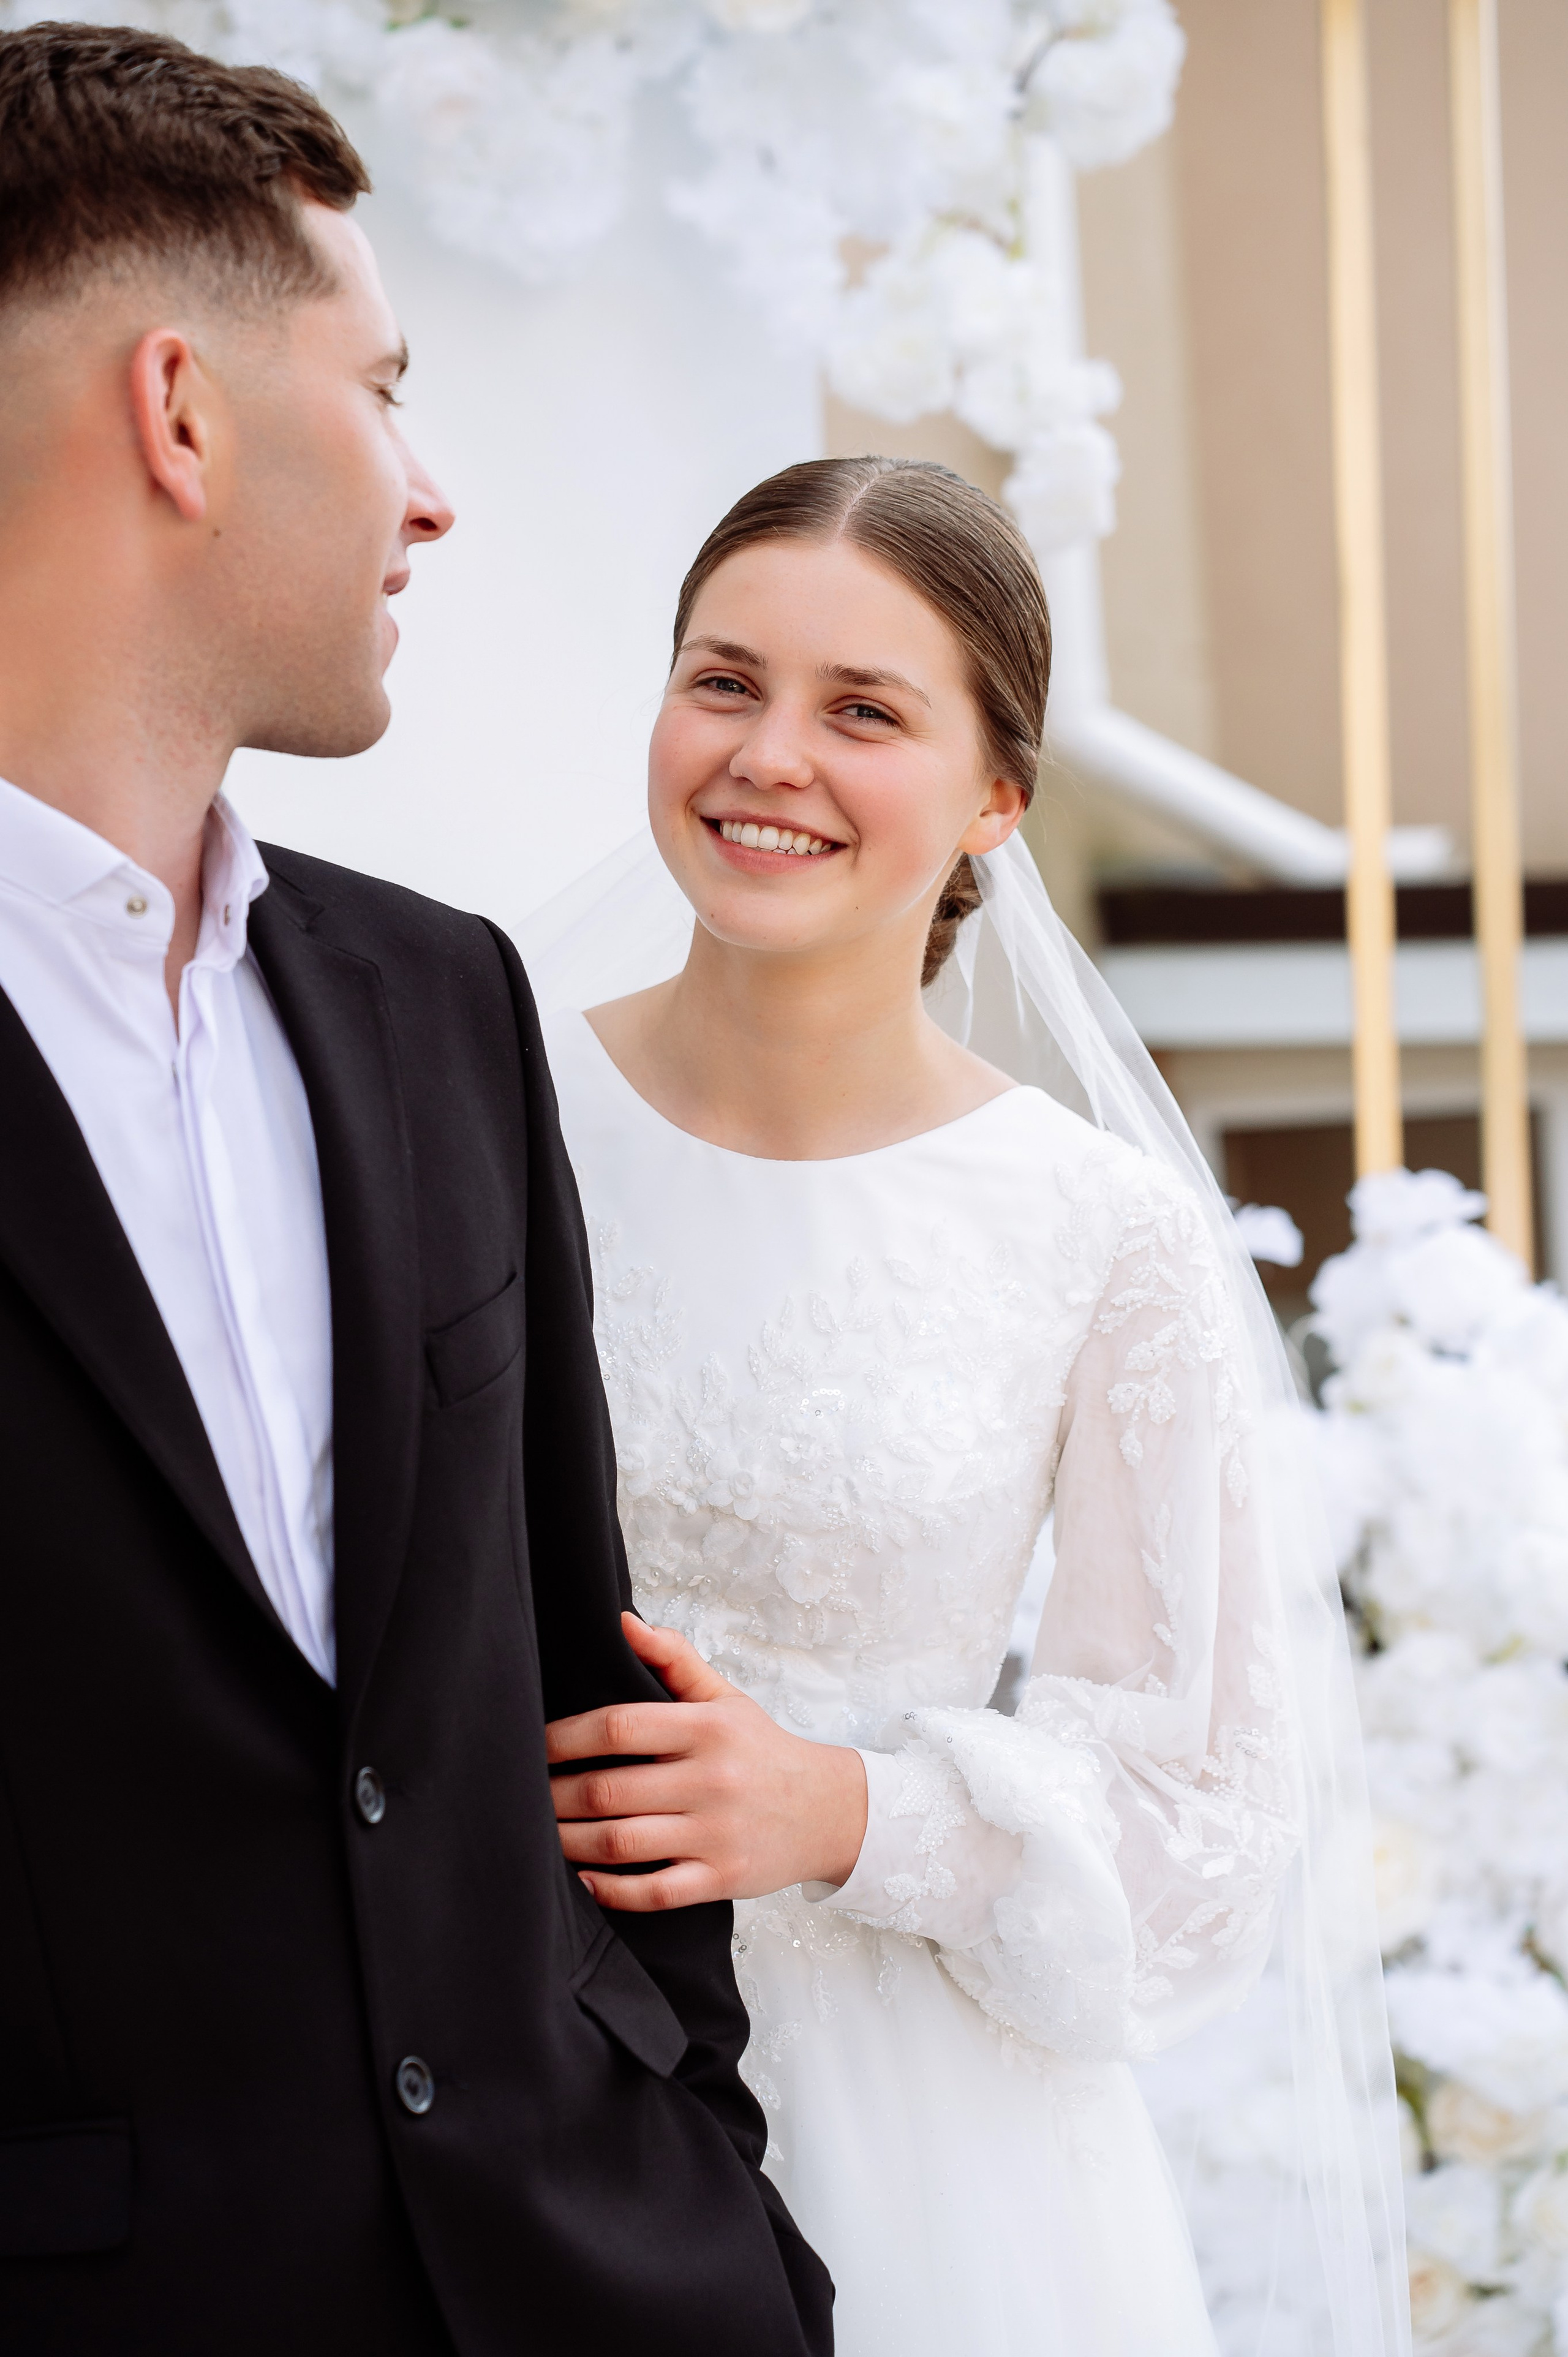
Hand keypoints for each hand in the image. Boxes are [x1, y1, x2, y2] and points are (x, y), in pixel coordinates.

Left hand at [546, 1613, 868, 1912]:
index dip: (564, 1738)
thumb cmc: (762, 1750)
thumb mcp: (725, 1697)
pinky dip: (611, 1890)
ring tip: (540, 1833)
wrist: (828, 1810)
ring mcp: (716, 1833)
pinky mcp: (722, 1879)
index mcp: (707, 1728)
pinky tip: (582, 1879)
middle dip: (555, 1796)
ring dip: (570, 1842)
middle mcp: (711, 1780)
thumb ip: (674, 1658)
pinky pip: (654, 1892)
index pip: (619, 1727)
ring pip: (622, 1843)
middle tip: (522, 1795)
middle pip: (610, 1790)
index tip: (534, 1746)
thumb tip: (623, 1622)